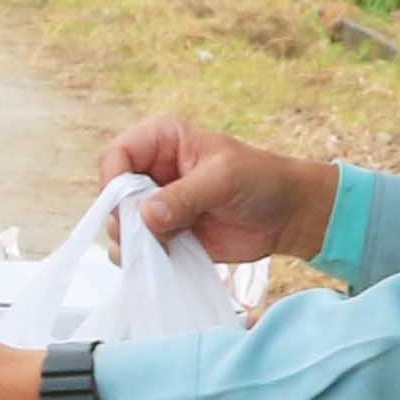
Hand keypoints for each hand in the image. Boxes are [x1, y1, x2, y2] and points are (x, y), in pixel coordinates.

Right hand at [103, 113, 335, 264]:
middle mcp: (151, 172)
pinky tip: (169, 257)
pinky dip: (145, 259)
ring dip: (136, 241)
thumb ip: (183, 196)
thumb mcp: (222, 179)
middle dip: (125, 217)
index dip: (113, 181)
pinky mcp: (164, 236)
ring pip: (119, 227)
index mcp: (160, 141)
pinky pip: (137, 250)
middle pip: (112, 196)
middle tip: (154, 232)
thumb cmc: (260, 180)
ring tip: (171, 243)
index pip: (115, 157)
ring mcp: (155, 206)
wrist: (287, 215)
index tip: (128, 208)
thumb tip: (145, 217)